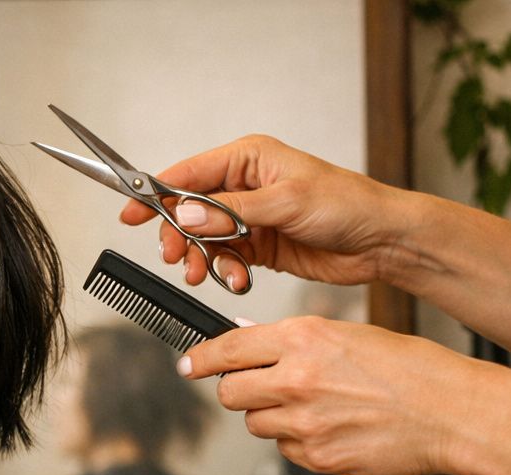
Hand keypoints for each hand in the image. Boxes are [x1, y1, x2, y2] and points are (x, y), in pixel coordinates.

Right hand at [122, 135, 403, 290]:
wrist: (380, 241)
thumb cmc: (347, 206)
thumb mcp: (286, 203)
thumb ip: (231, 211)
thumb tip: (188, 213)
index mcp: (248, 159)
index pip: (188, 174)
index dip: (155, 195)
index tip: (130, 213)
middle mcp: (243, 186)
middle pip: (188, 212)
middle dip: (181, 238)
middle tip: (180, 259)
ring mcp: (248, 218)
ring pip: (203, 240)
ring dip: (203, 260)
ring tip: (210, 275)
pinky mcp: (256, 246)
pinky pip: (223, 260)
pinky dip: (225, 273)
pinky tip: (238, 279)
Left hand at [178, 317, 477, 474]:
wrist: (454, 413)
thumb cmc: (412, 371)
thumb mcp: (349, 337)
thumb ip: (296, 344)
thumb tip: (252, 347)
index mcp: (305, 339)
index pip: (228, 349)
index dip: (201, 359)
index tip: (188, 365)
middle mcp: (297, 380)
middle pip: (230, 393)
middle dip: (240, 391)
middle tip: (262, 388)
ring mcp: (305, 423)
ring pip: (256, 424)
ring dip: (273, 417)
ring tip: (316, 408)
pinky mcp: (317, 457)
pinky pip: (286, 450)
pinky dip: (299, 443)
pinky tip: (334, 429)